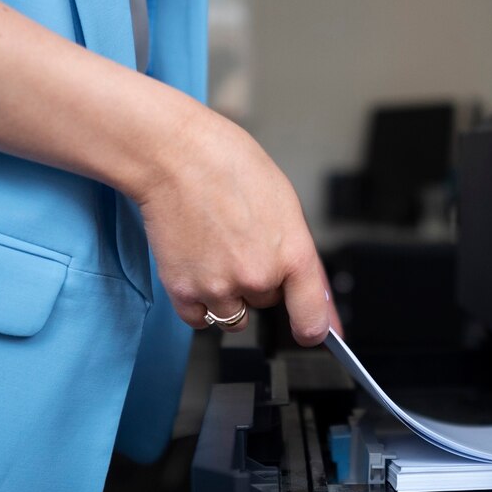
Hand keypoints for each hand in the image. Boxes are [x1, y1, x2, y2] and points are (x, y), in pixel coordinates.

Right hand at [136, 96, 331, 344]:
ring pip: (233, 315)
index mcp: (292, 254)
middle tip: (240, 241)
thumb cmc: (228, 167)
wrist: (174, 155)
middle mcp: (258, 277)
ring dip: (228, 294)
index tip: (315, 335)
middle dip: (258, 280)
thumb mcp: (285, 204)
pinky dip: (199, 302)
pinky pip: (199, 319)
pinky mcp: (183, 291)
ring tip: (215, 251)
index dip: (316, 330)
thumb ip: (297, 252)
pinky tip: (197, 266)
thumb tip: (309, 292)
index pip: (312, 316)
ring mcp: (219, 288)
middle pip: (267, 302)